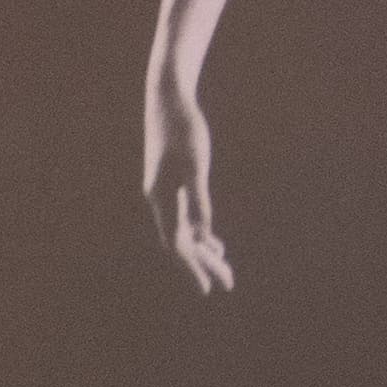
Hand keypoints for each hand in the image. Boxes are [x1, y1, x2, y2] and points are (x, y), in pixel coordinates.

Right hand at [141, 60, 233, 294]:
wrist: (167, 96)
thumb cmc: (183, 127)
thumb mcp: (195, 165)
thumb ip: (198, 201)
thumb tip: (203, 235)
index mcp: (161, 198)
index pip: (178, 245)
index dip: (193, 268)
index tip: (207, 289)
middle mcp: (159, 199)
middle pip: (182, 242)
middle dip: (204, 264)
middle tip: (228, 284)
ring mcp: (164, 191)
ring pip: (184, 230)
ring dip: (203, 250)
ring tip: (223, 269)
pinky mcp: (170, 181)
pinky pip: (185, 216)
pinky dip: (200, 231)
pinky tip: (213, 240)